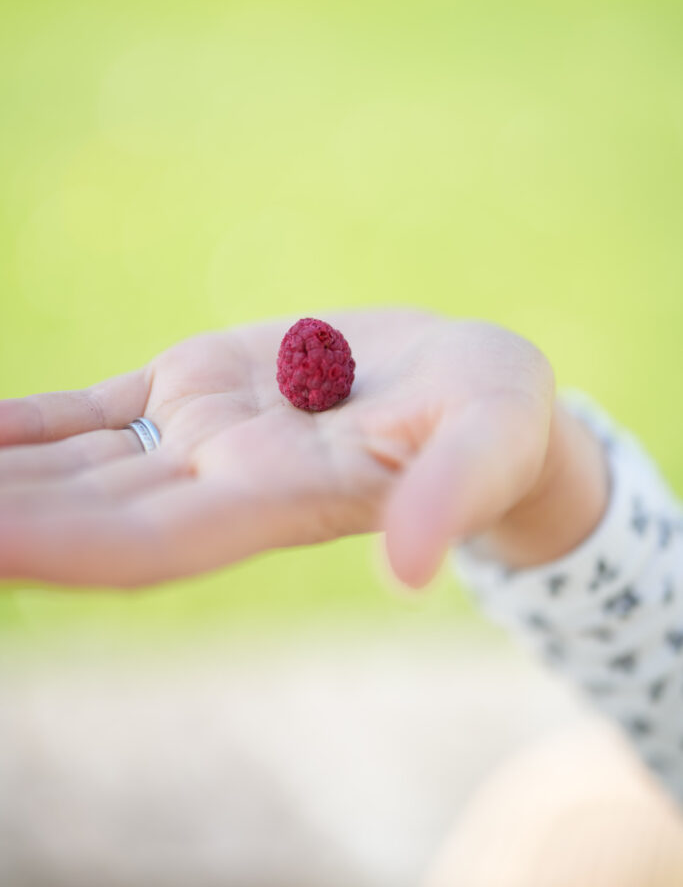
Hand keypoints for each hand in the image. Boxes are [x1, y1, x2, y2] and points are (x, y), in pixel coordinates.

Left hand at [0, 309, 575, 588]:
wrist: (469, 386)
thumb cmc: (498, 418)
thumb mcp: (492, 440)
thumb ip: (446, 498)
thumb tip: (408, 571)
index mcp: (283, 498)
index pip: (150, 544)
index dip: (61, 549)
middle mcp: (222, 478)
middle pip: (85, 511)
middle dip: (3, 517)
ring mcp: (199, 433)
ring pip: (72, 464)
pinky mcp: (194, 387)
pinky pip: (91, 414)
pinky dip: (24, 426)